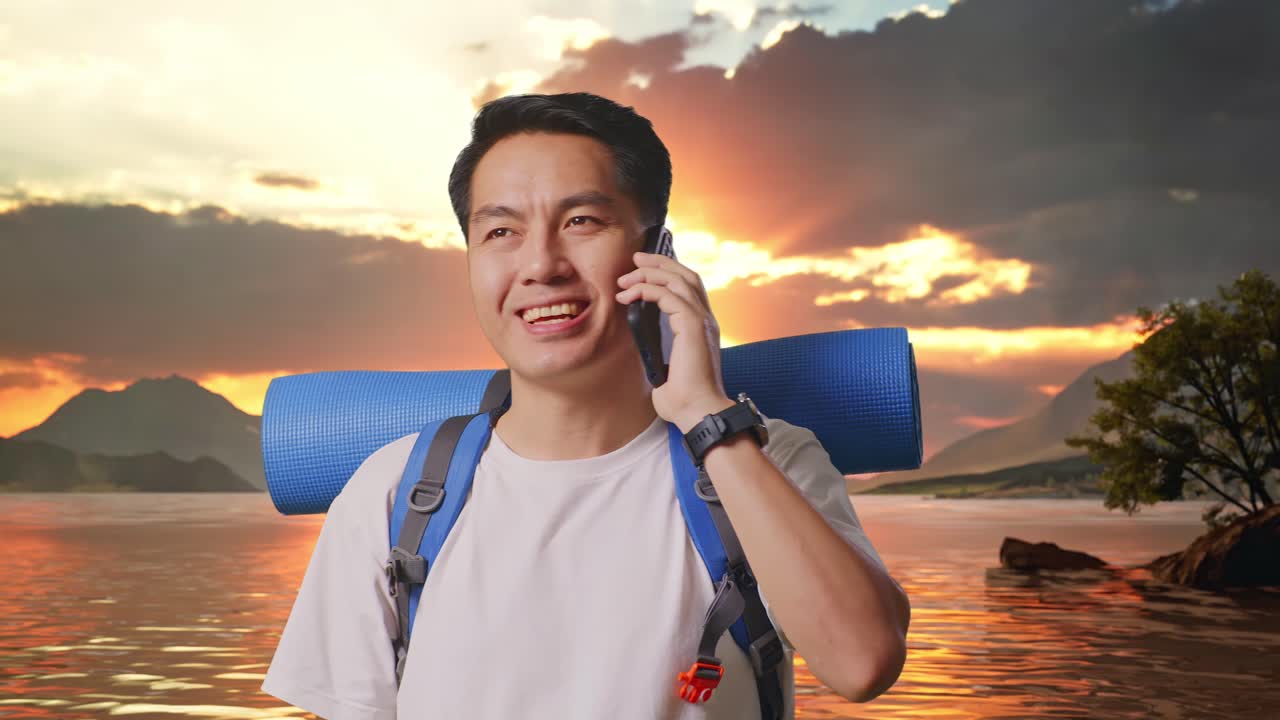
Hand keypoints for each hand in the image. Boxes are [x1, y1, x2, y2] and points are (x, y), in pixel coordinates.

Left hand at [615, 250, 734, 431]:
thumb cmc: (683, 399)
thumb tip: (641, 344)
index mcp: (702, 328)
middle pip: (686, 275)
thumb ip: (657, 350)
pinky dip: (648, 290)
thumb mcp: (664, 367)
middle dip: (659, 263)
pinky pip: (669, 295)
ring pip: (678, 280)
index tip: (642, 271)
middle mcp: (706, 320)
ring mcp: (702, 321)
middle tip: (635, 259)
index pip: (689, 288)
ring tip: (626, 278)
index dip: (667, 273)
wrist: (698, 412)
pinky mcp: (693, 326)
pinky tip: (630, 295)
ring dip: (649, 274)